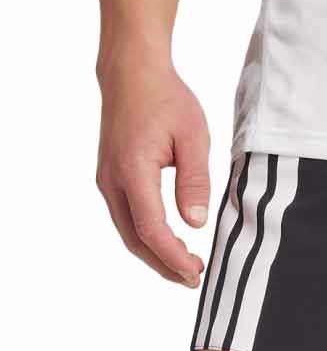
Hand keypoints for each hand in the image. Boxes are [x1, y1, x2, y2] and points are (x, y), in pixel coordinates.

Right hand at [97, 53, 210, 284]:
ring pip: (128, 232)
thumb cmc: (165, 98)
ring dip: (155, 254)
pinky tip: (168, 243)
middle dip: (164, 265)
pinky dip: (146, 238)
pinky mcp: (110, 178)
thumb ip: (195, 181)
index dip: (173, 256)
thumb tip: (194, 223)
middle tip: (194, 278)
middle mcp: (112, 180)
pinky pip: (126, 218)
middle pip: (135, 240)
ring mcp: (107, 180)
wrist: (131, 72)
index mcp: (133, 170)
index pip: (151, 228)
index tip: (195, 270)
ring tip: (185, 267)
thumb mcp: (192, 137)